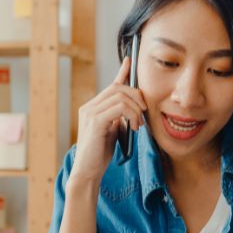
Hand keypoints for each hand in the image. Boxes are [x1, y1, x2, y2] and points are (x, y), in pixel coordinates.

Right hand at [70, 56, 146, 182]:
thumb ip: (119, 118)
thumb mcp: (113, 131)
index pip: (111, 85)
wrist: (88, 171)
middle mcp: (89, 107)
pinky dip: (131, 115)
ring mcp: (90, 113)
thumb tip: (134, 109)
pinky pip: (119, 108)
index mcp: (93, 107)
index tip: (131, 61)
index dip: (122, 72)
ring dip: (136, 109)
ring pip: (120, 96)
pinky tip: (133, 127)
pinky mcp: (95, 122)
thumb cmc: (100, 154)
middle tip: (144, 113)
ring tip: (138, 124)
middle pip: (118, 88)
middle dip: (137, 96)